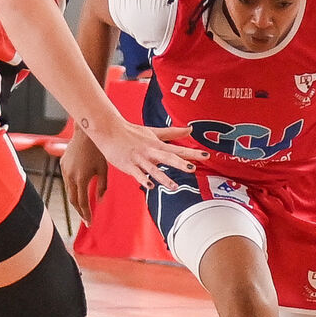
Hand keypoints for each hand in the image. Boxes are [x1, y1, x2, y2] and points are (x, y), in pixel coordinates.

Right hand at [61, 132, 108, 224]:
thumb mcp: (104, 169)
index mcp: (82, 178)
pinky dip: (72, 187)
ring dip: (75, 200)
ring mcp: (64, 170)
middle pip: (73, 200)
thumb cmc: (99, 151)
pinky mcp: (62, 165)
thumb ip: (102, 187)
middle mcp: (70, 176)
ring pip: (68, 191)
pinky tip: (79, 190)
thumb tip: (99, 201)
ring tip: (83, 207)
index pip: (82, 202)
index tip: (90, 223)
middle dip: (79, 211)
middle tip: (86, 219)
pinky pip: (66, 180)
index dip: (86, 214)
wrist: (86, 134)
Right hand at [86, 119, 207, 194]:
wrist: (109, 130)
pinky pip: (137, 174)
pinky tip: (150, 186)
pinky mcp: (128, 165)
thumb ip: (172, 132)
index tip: (206, 156)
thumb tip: (190, 129)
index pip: (178, 150)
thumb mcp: (153, 131)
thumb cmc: (132, 132)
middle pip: (168, 158)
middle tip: (192, 169)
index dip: (192, 153)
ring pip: (153, 169)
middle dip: (180, 164)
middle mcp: (150, 151)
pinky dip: (143, 179)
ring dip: (164, 178)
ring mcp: (139, 159)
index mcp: (157, 145)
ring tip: (174, 187)